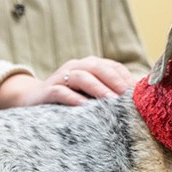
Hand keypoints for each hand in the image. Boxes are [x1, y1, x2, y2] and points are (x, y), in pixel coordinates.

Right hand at [0, 56, 136, 109]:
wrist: (32, 99)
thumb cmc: (70, 98)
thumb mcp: (91, 93)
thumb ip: (110, 92)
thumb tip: (138, 100)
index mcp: (90, 64)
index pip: (113, 67)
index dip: (127, 78)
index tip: (139, 94)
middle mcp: (76, 66)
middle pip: (99, 68)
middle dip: (115, 81)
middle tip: (128, 97)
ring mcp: (61, 77)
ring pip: (82, 77)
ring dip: (98, 89)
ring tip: (111, 101)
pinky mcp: (47, 90)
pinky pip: (61, 92)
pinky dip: (73, 98)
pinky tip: (84, 107)